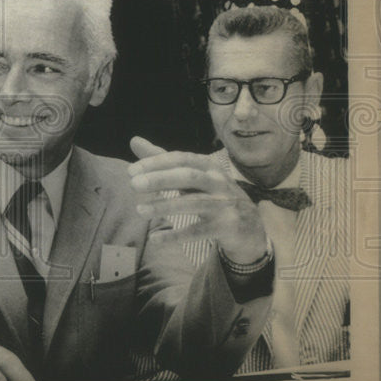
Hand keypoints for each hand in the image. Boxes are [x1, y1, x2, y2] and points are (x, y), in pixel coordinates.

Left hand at [127, 136, 266, 263]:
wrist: (249, 225)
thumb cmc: (211, 194)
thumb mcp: (190, 176)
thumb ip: (162, 160)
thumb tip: (133, 140)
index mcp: (208, 166)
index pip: (181, 159)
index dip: (156, 163)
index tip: (131, 171)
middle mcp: (218, 182)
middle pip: (188, 177)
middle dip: (160, 179)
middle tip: (133, 185)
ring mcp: (224, 204)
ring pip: (194, 203)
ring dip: (165, 206)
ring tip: (139, 210)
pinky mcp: (227, 226)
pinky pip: (199, 231)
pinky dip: (177, 236)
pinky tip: (155, 239)